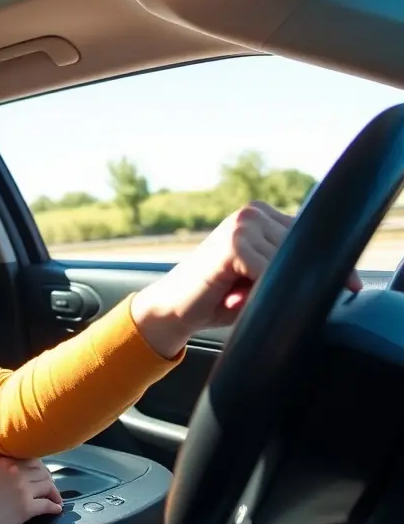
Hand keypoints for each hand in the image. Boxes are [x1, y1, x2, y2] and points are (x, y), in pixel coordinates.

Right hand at [0, 454, 62, 523]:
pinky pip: (47, 504)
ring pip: (46, 483)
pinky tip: (57, 509)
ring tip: (54, 497)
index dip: (33, 464)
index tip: (36, 470)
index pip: (24, 455)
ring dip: (52, 491)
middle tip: (48, 485)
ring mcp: (22, 487)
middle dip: (45, 476)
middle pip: (39, 468)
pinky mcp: (26, 507)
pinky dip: (54, 506)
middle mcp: (14, 468)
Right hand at [132, 201, 361, 357]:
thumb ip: (286, 268)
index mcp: (261, 216)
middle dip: (305, 278)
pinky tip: (239, 297)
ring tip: (239, 296)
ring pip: (287, 262)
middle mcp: (252, 213)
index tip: (351, 287)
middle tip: (272, 299)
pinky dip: (262, 291)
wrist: (172, 310)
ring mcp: (242, 224)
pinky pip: (268, 272)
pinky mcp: (233, 243)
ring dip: (274, 288)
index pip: (311, 235)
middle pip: (304, 248)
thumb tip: (327, 275)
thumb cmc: (217, 299)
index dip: (331, 263)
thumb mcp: (260, 280)